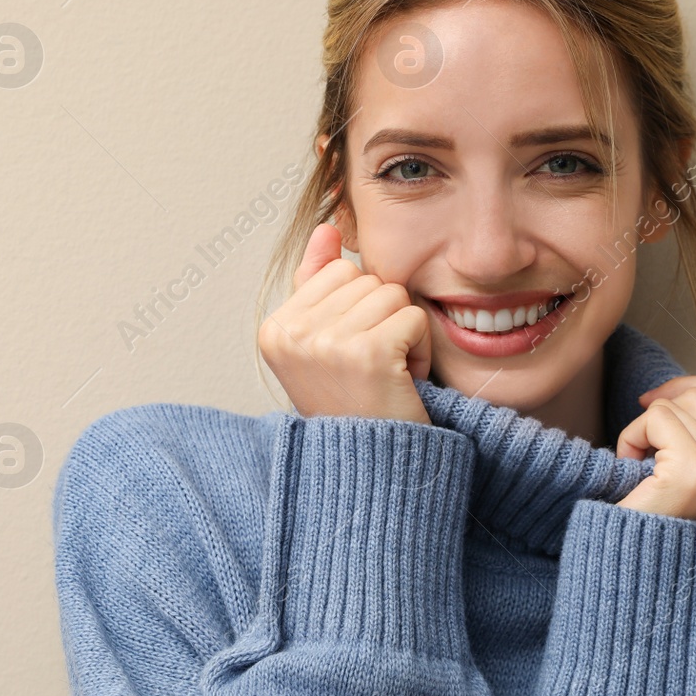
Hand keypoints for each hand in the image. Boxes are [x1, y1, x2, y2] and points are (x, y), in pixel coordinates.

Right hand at [257, 222, 431, 423]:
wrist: (369, 469)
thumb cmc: (350, 405)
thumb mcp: (321, 344)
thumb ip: (316, 282)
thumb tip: (327, 227)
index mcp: (275, 328)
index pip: (338, 270)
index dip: (358, 308)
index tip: (350, 355)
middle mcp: (293, 333)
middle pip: (366, 278)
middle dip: (381, 319)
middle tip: (371, 367)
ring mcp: (327, 342)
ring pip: (392, 294)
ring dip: (402, 334)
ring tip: (386, 374)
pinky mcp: (367, 353)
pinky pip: (413, 317)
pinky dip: (420, 349)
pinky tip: (401, 381)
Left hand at [614, 359, 695, 523]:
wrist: (634, 570)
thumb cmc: (661, 521)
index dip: (688, 390)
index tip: (659, 408)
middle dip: (664, 413)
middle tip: (649, 455)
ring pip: (678, 405)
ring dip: (645, 431)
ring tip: (644, 471)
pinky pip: (657, 418)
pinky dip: (632, 438)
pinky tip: (633, 471)